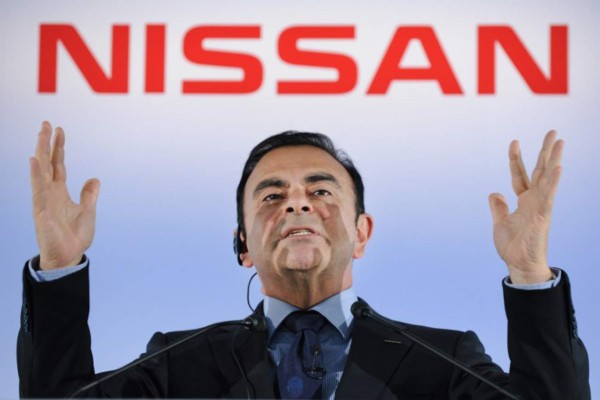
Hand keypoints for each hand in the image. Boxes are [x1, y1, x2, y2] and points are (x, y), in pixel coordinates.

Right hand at [30, 121, 99, 269]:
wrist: (69, 257)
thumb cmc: (74, 237)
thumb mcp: (87, 211)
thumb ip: (89, 195)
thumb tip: (94, 179)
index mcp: (59, 192)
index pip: (58, 165)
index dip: (59, 148)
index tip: (60, 130)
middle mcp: (49, 192)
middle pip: (47, 162)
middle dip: (47, 143)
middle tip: (47, 123)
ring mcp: (44, 200)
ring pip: (41, 170)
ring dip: (41, 151)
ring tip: (42, 134)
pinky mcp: (42, 210)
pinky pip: (38, 188)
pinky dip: (37, 174)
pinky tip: (35, 159)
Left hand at [488, 130, 562, 283]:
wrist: (519, 264)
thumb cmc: (513, 246)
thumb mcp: (500, 222)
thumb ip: (498, 207)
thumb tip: (495, 193)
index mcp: (524, 200)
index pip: (519, 174)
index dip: (516, 158)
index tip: (514, 141)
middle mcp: (534, 199)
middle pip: (539, 170)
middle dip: (544, 151)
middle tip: (552, 131)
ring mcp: (540, 205)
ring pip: (548, 177)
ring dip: (553, 159)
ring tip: (559, 141)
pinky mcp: (543, 214)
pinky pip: (549, 194)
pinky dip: (553, 181)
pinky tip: (558, 167)